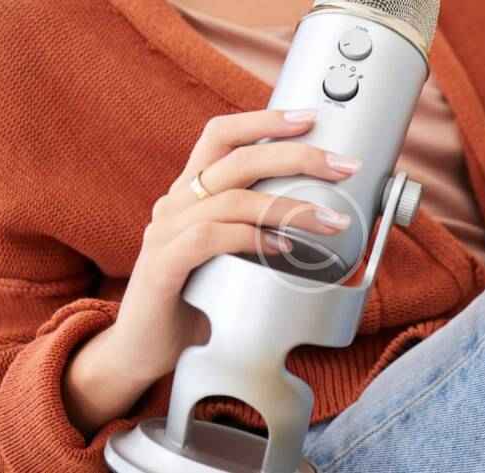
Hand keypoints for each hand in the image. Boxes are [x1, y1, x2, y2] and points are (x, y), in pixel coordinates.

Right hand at [63, 109, 360, 433]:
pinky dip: (251, 239)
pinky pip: (208, 239)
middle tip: (342, 166)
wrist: (143, 351)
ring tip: (331, 222)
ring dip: (289, 206)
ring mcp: (164, 233)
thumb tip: (325, 222)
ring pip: (231, 198)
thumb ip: (260, 233)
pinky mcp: (160, 266)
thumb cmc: (197, 302)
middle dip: (296, 156)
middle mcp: (176, 204)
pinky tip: (283, 249)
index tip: (309, 118)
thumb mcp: (232, 257)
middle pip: (237, 159)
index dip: (264, 120)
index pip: (221, 136)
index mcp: (191, 194)